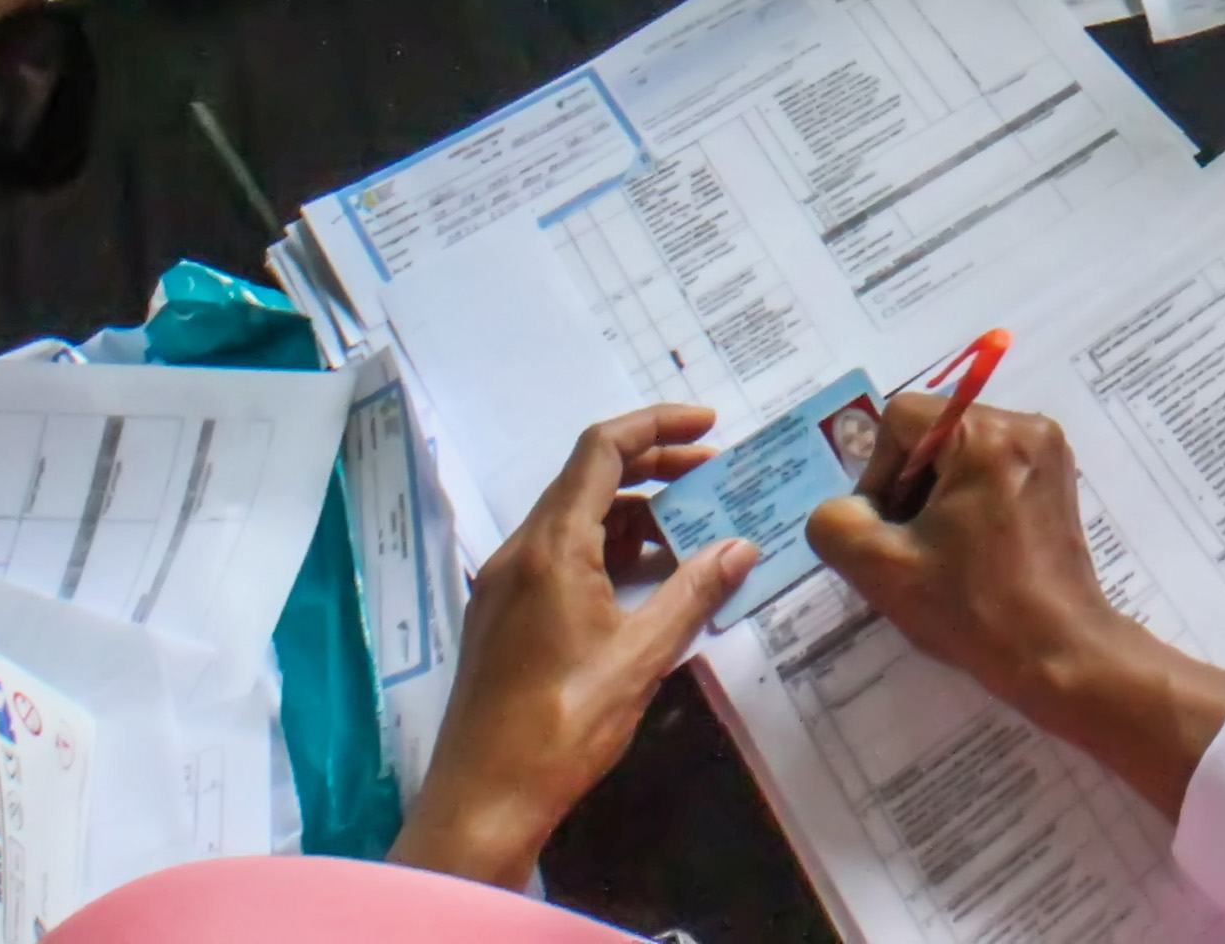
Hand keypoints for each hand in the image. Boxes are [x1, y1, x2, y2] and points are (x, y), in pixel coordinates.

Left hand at [387, 407, 745, 890]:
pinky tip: (646, 580)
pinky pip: (559, 556)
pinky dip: (606, 549)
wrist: (482, 798)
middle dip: (653, 467)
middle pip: (587, 478)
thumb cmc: (563, 724)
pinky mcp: (503, 616)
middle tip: (716, 477)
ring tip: (693, 531)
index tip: (709, 428)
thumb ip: (693, 593)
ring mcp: (504, 584)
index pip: (601, 450)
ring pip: (573, 519)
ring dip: (632, 513)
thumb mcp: (642, 657)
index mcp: (551, 547)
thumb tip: (741, 546)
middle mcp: (520, 552)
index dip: (656, 425)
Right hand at [810, 395, 1224, 819]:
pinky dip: (968, 502)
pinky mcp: (1058, 480)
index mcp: (986, 433)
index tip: (887, 529)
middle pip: (934, 432)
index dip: (877, 474)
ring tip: (939, 554)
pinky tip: (969, 552)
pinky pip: (993, 468)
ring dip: (936, 497)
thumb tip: (849, 508)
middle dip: (908, 487)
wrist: (1057, 652)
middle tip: (909, 546)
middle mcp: (1026, 425)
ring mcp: (1049, 451)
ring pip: (961, 452)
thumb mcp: (880, 567)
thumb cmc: (971, 607)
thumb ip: (836, 524)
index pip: (900, 419)